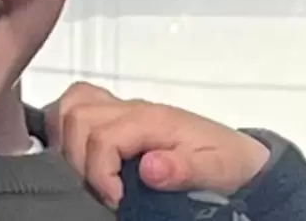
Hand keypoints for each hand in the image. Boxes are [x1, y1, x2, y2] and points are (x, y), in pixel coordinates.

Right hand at [45, 82, 270, 209]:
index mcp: (151, 120)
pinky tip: (73, 151)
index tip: (113, 202)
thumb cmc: (225, 163)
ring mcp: (120, 107)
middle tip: (97, 190)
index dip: (98, 174)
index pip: (102, 137)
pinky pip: (77, 103)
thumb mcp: (216, 171)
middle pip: (78, 116)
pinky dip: (65, 123)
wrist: (240, 156)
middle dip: (76, 158)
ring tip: (80, 172)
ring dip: (65, 137)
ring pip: (72, 103)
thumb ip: (183, 169)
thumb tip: (150, 168)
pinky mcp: (115, 112)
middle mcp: (130, 107)